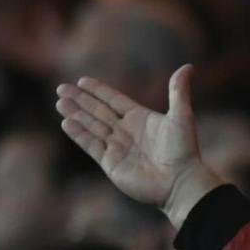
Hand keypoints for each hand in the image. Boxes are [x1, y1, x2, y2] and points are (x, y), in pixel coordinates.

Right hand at [57, 64, 223, 229]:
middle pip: (98, 112)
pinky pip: (91, 145)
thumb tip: (188, 66)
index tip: (82, 81)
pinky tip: (66, 122)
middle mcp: (126, 131)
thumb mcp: (182, 116)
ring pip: (91, 127)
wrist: (180, 182)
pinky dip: (79, 134)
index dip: (98, 91)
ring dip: (75, 114)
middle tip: (61, 88)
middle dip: (80, 100)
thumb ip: (179, 91)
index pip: (114, 100)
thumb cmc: (184, 150)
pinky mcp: (111, 163)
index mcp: (140, 118)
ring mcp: (117, 147)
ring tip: (60, 102)